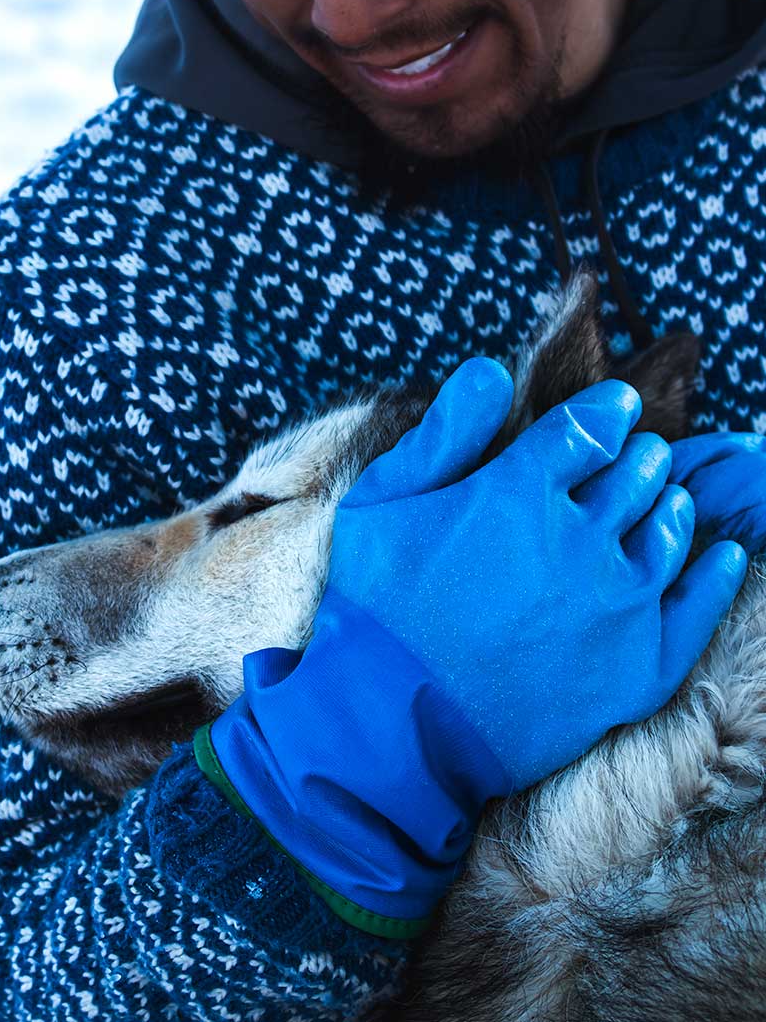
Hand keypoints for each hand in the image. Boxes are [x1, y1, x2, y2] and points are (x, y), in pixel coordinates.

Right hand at [325, 357, 747, 790]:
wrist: (388, 727)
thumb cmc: (374, 607)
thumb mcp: (380, 499)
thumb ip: (444, 430)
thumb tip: (493, 369)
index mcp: (519, 491)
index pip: (590, 428)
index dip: (609, 412)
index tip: (619, 408)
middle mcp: (579, 541)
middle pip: (636, 475)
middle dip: (640, 457)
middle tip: (640, 456)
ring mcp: (614, 606)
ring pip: (667, 533)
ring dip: (669, 505)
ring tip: (667, 499)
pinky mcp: (635, 669)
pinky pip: (697, 609)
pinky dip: (714, 574)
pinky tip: (722, 554)